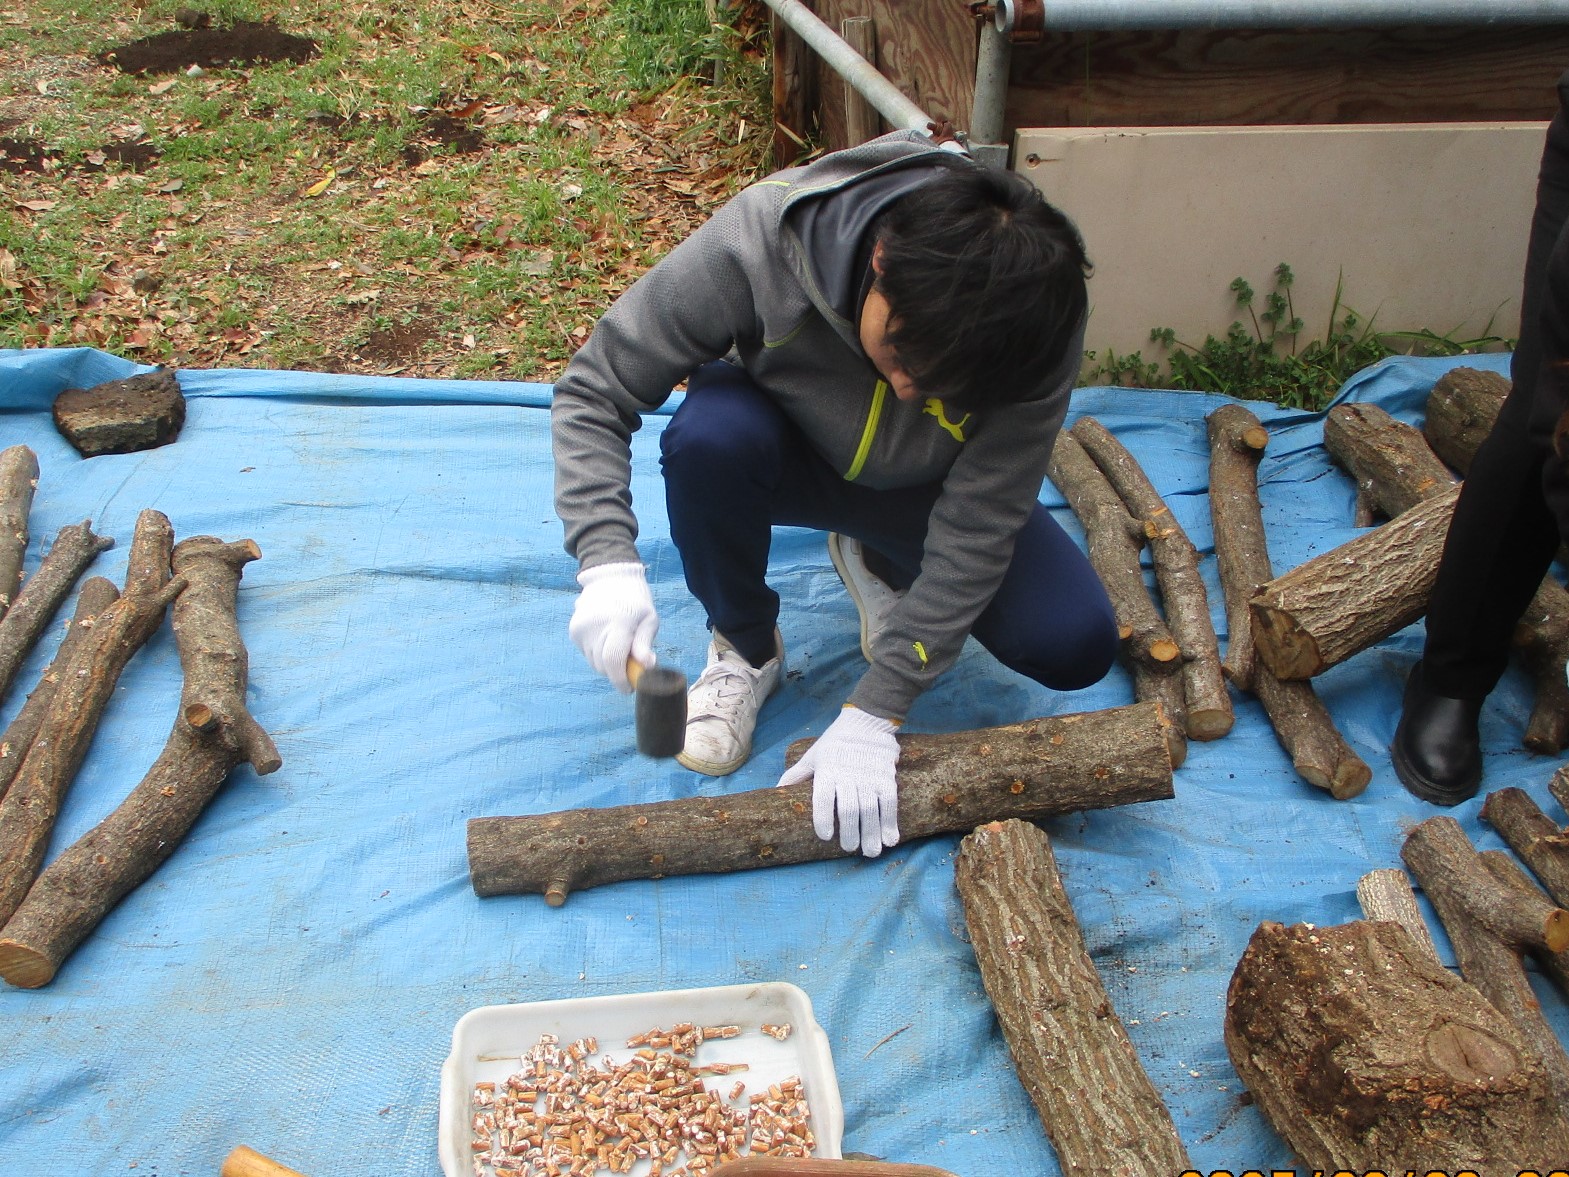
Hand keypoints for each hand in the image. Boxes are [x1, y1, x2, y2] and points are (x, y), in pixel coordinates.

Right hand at [569, 562, 657, 692]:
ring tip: (617, 647)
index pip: (613, 661)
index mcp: (617, 623)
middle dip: (616, 672)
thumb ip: (644, 644)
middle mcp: (595, 627)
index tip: (629, 688)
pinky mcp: (573, 631)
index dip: (620, 679)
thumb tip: (647, 666)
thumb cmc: (635, 601)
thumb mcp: (649, 620)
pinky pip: (586, 653)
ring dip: (606, 663)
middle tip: (629, 666)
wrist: (609, 579)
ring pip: (593, 662)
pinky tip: (605, 639)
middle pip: (603, 665)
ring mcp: (581, 629)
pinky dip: (597, 653)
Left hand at [776, 705, 900, 856]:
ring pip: (870, 809)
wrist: (867, 722)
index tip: (826, 837)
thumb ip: (797, 774)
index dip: (824, 818)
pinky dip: (891, 822)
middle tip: (850, 848)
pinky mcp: (887, 777)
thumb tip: (776, 789)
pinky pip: (889, 802)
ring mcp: (870, 777)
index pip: (824, 797)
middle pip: (849, 808)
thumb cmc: (836, 741)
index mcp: (827, 770)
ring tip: (871, 852)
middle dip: (851, 832)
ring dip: (871, 833)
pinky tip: (890, 839)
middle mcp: (848, 775)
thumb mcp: (813, 755)